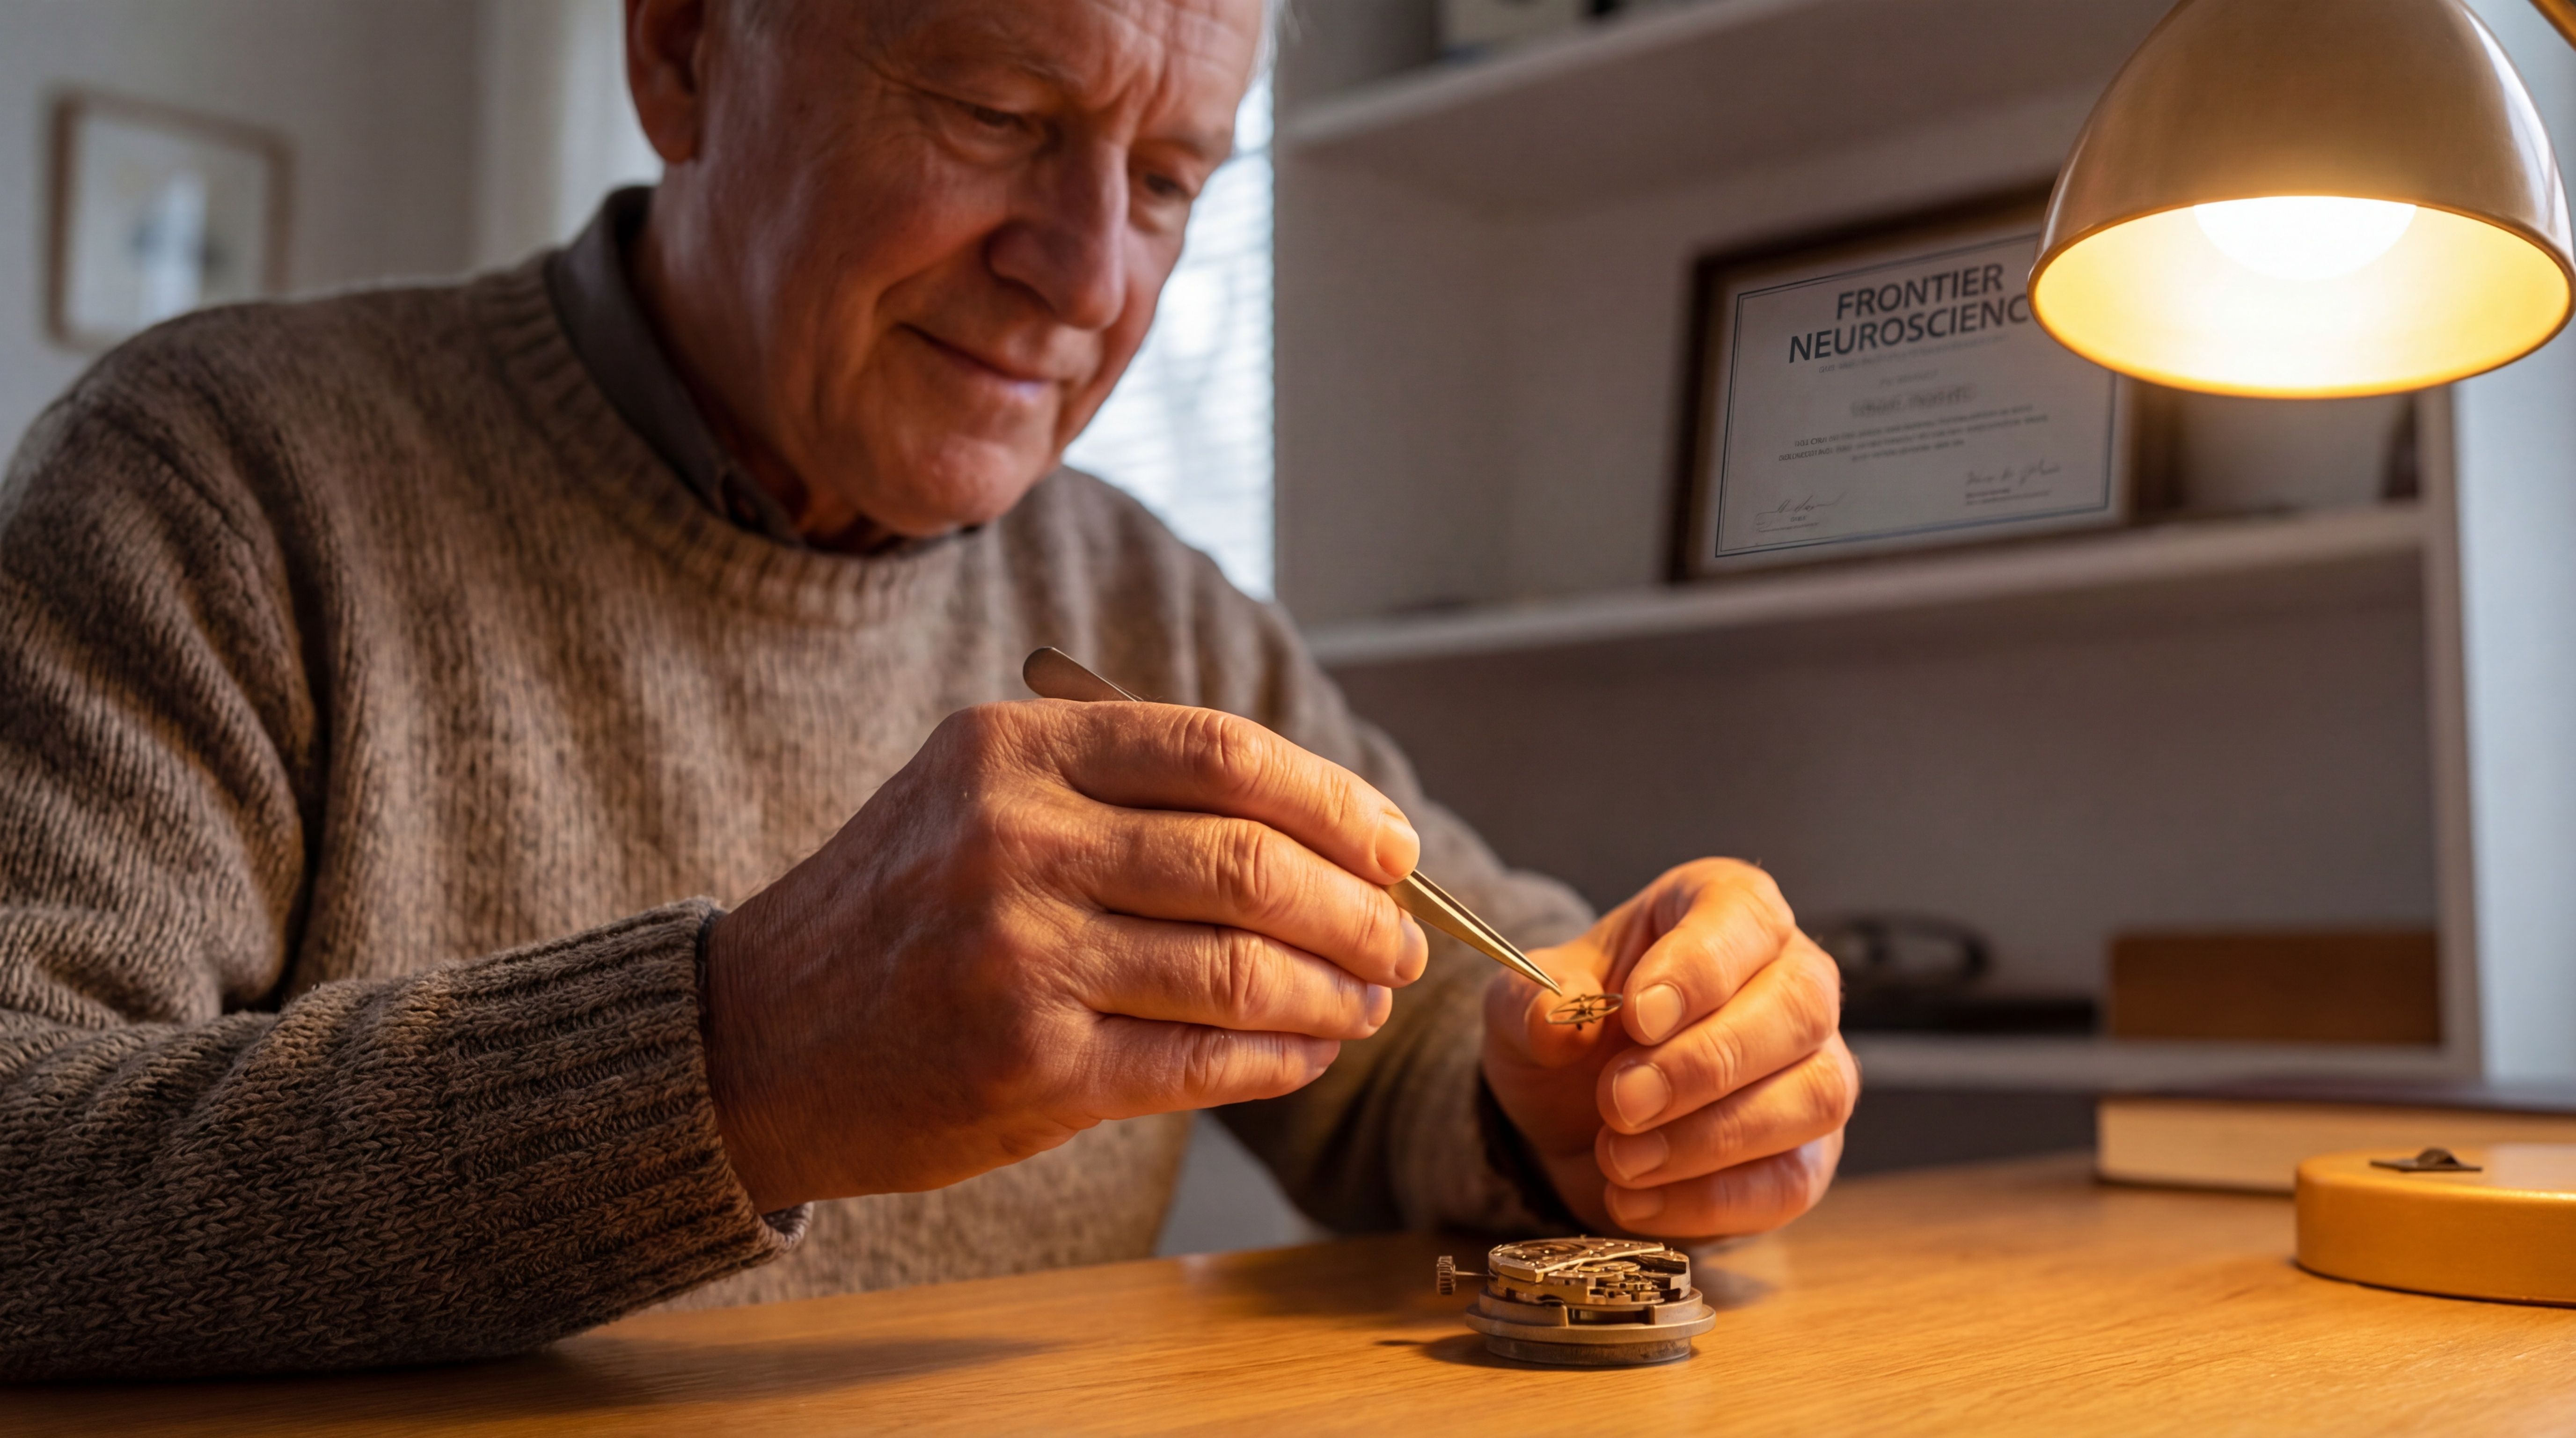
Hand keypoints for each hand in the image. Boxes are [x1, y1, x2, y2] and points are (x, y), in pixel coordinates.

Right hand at [699, 700, 1428, 1211]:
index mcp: (1014, 752)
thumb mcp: (977, 796)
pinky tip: (1308, 1050)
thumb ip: (1119, 788)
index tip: (1392, 845)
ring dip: (1332, 988)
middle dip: (1357, 908)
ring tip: (1366, 999)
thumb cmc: (897, 911)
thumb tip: (1312, 823)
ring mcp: (1019, 956)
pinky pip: (1200, 1060)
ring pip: (1240, 966)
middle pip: (1249, 863)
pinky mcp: (1028, 1066)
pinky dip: (1278, 1056)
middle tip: (1402, 938)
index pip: (1223, 755)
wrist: (755, 1037)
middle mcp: (1014, 841)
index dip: (1334, 802)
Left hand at [1482, 859, 1856, 1236]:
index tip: (1637, 1016)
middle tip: (1619, 1101)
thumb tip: (1558, 1021)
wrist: (1575, 1118)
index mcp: (1726, 909)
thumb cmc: (1575, 1035)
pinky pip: (1792, 1180)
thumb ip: (1531, 1000)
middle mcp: (1792, 979)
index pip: (1744, 917)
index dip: (1699, 968)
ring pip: (1812, 1096)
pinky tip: (1636, 1200)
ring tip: (1619, 1158)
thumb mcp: (1525, 1002)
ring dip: (1710, 1138)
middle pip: (1798, 1007)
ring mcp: (1815, 1068)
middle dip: (1705, 1062)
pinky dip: (1711, 1200)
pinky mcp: (1809, 1155)